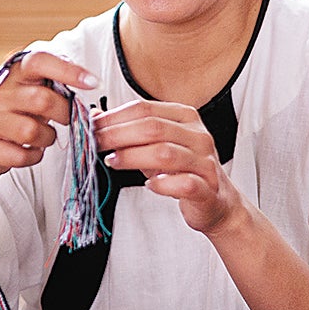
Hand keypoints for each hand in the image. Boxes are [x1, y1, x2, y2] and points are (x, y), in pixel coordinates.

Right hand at [0, 51, 93, 182]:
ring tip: (42, 136)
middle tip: (67, 119)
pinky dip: (33, 156)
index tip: (93, 83)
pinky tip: (28, 150)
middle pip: (42, 100)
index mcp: (15, 73)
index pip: (39, 61)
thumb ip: (59, 92)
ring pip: (32, 131)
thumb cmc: (19, 113)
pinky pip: (22, 155)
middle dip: (63, 113)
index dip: (67, 70)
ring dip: (47, 138)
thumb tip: (95, 107)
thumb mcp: (35, 93)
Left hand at [93, 99, 239, 233]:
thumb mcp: (155, 145)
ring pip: (164, 153)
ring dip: (132, 157)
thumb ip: (129, 131)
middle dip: (117, 135)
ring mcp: (204, 162)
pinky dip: (163, 184)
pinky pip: (184, 183)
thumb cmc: (183, 170)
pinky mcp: (207, 188)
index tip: (92, 127)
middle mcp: (198, 135)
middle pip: (152, 128)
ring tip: (112, 162)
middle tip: (95, 144)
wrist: (216, 201)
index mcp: (185, 117)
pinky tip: (150, 185)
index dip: (114, 117)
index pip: (145, 109)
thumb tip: (95, 117)